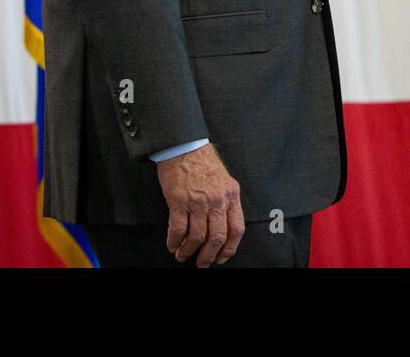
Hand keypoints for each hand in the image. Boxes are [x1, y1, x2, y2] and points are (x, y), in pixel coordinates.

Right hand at [155, 143, 244, 266]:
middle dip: (209, 255)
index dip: (230, 248)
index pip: (237, 228)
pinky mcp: (178, 201)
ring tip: (183, 255)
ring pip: (197, 237)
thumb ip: (225, 201)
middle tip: (202, 263)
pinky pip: (178, 229)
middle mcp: (217, 200)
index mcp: (231, 195)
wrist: (184, 146)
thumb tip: (223, 227)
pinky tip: (173, 245)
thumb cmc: (203, 162)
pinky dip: (175, 241)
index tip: (222, 257)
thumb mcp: (224, 180)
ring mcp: (197, 201)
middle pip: (217, 237)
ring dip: (189, 251)